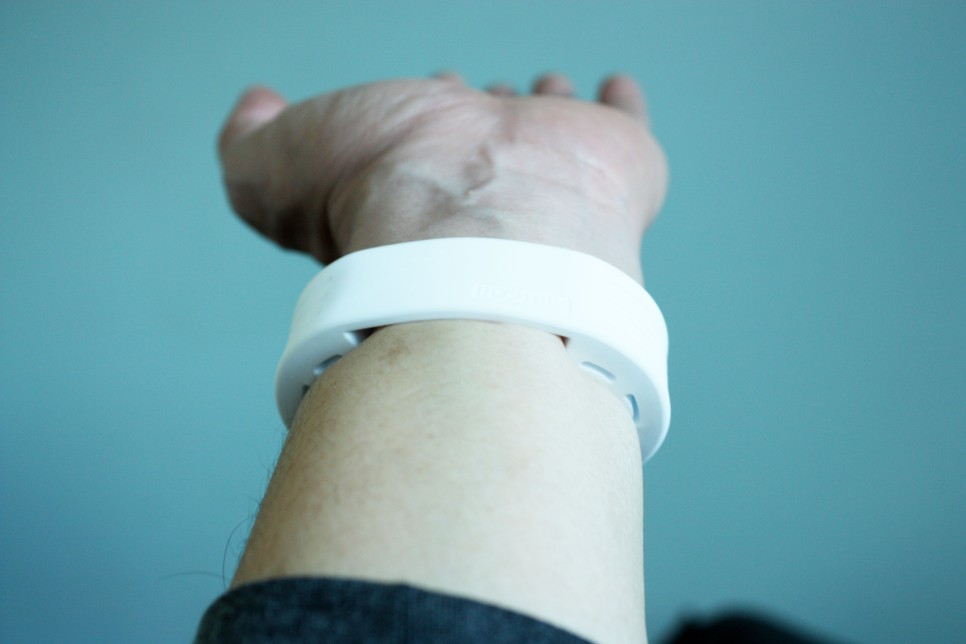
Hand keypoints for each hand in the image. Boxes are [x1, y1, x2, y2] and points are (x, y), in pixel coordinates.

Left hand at [217, 73, 667, 282]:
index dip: (415, 117)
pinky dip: (622, 105)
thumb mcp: (273, 167)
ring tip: (546, 85)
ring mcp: (550, 171)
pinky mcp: (616, 166)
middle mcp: (481, 179)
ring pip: (549, 128)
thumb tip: (255, 106)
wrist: (478, 225)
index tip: (422, 92)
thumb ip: (247, 141)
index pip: (416, 140)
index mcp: (413, 174)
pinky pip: (624, 124)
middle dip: (477, 111)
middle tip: (477, 90)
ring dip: (546, 104)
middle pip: (481, 138)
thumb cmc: (379, 197)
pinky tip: (616, 90)